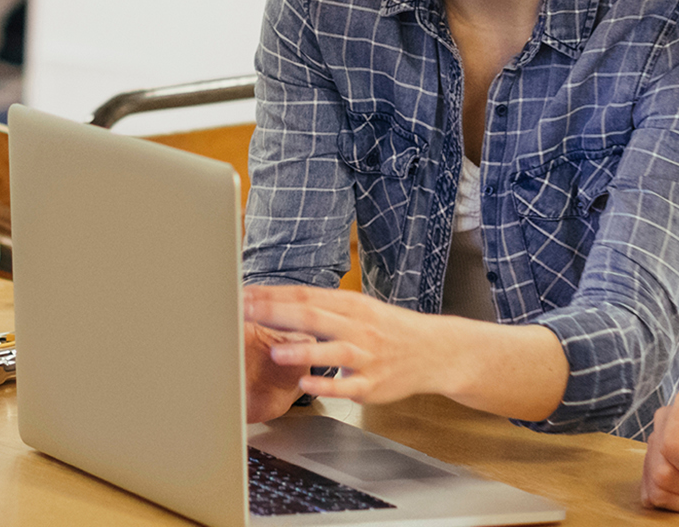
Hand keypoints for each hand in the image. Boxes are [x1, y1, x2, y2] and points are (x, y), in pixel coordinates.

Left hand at [244, 284, 440, 404]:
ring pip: (332, 349)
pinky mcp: (372, 383)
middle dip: (276, 313)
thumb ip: (325, 308)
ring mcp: (366, 355)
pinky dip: (327, 383)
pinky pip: (348, 385)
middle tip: (244, 311)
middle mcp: (358, 326)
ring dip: (302, 349)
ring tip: (276, 349)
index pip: (306, 295)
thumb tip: (281, 301)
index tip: (244, 293)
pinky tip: (307, 383)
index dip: (273, 294)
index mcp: (352, 305)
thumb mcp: (360, 310)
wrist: (434, 351)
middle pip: (313, 316)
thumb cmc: (390, 330)